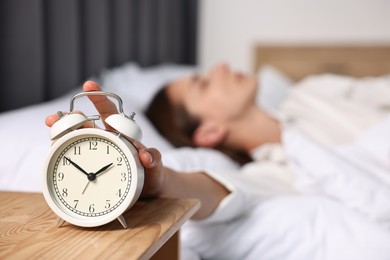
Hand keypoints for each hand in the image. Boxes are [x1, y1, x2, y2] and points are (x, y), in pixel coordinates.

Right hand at [45, 81, 165, 198]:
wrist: (146, 190)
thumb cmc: (151, 174)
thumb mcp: (155, 166)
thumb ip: (154, 159)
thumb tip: (146, 156)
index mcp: (121, 134)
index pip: (109, 111)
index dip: (99, 98)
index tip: (88, 86)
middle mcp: (105, 139)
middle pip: (85, 124)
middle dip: (69, 118)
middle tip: (56, 118)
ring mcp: (95, 152)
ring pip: (75, 138)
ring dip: (61, 134)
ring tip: (52, 135)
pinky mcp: (89, 166)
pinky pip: (73, 156)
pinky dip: (62, 152)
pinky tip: (53, 150)